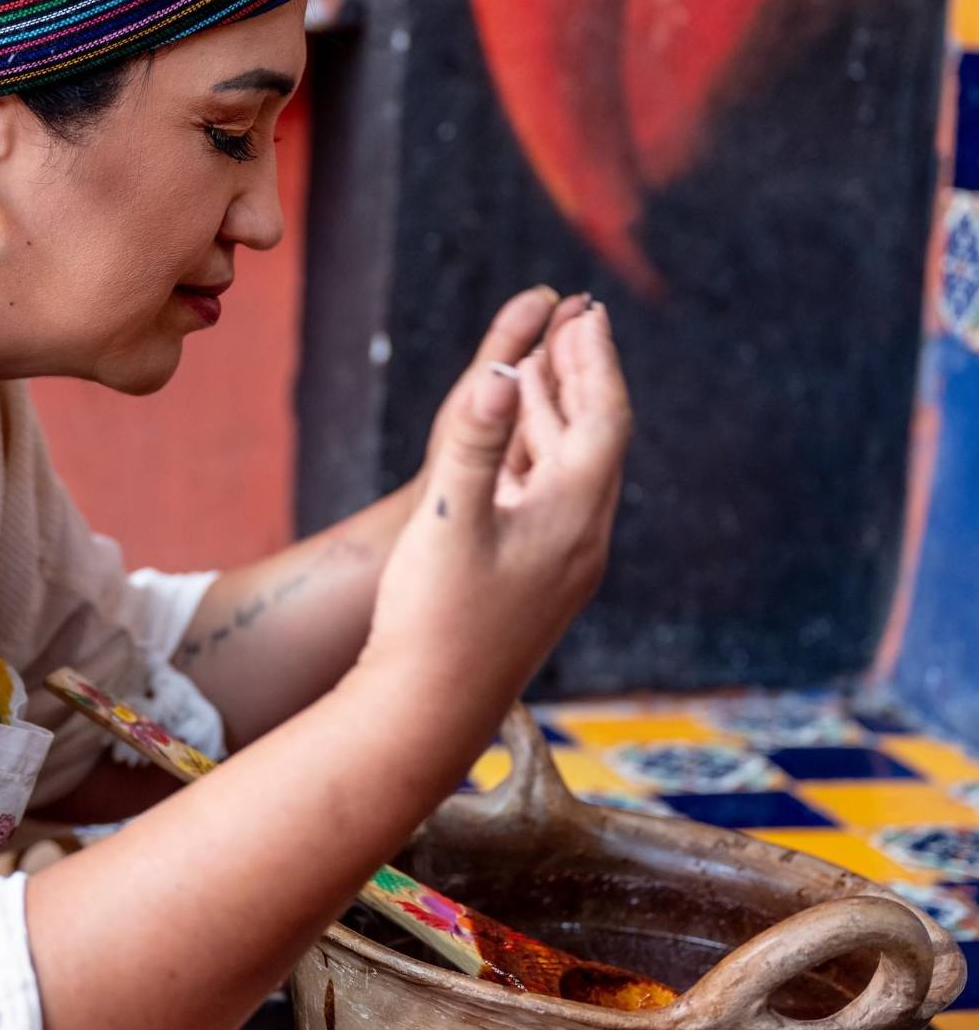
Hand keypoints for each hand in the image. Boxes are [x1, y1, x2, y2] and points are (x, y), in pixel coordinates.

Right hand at [358, 302, 630, 777]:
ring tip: (538, 371)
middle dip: (583, 379)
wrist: (425, 715)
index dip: (596, 362)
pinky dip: (536, 459)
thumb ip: (476, 441)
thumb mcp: (449, 518)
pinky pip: (551, 503)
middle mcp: (582, 540)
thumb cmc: (433, 619)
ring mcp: (562, 567)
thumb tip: (501, 371)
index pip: (604, 419)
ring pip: (571, 473)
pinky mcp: (536, 587)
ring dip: (556, 417)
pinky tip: (511, 455)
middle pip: (596, 440)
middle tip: (575, 325)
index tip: (588, 314)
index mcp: (573, 516)